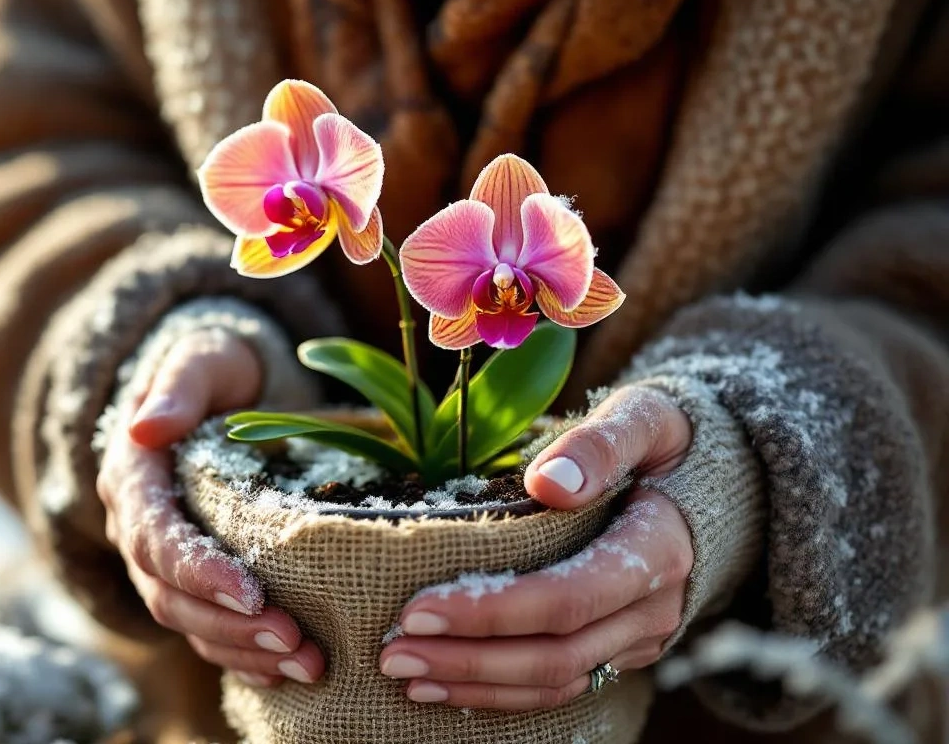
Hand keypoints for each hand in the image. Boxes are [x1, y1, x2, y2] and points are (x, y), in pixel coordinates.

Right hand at [97, 328, 324, 687]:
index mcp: (132, 479)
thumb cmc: (213, 370)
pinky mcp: (190, 579)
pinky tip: (287, 669)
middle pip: (169, 594)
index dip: (199, 572)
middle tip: (293, 641)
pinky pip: (206, 629)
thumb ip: (177, 387)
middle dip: (229, 624)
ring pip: (187, 622)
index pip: (155, 537)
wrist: (215, 389)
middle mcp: (137, 528)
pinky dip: (243, 654)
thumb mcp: (200, 361)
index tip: (250, 593)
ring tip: (306, 664)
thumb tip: (146, 428)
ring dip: (242, 649)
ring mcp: (161, 560)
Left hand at [380, 386, 692, 708]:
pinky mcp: (620, 648)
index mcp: (657, 548)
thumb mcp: (642, 418)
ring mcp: (639, 636)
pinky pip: (561, 684)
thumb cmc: (663, 439)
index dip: (492, 611)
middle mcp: (653, 606)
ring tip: (404, 672)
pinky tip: (444, 683)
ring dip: (476, 685)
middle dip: (469, 659)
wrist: (718, 481)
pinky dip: (501, 691)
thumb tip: (549, 483)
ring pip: (558, 681)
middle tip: (391, 652)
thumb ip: (600, 444)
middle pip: (557, 654)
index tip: (419, 609)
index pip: (568, 597)